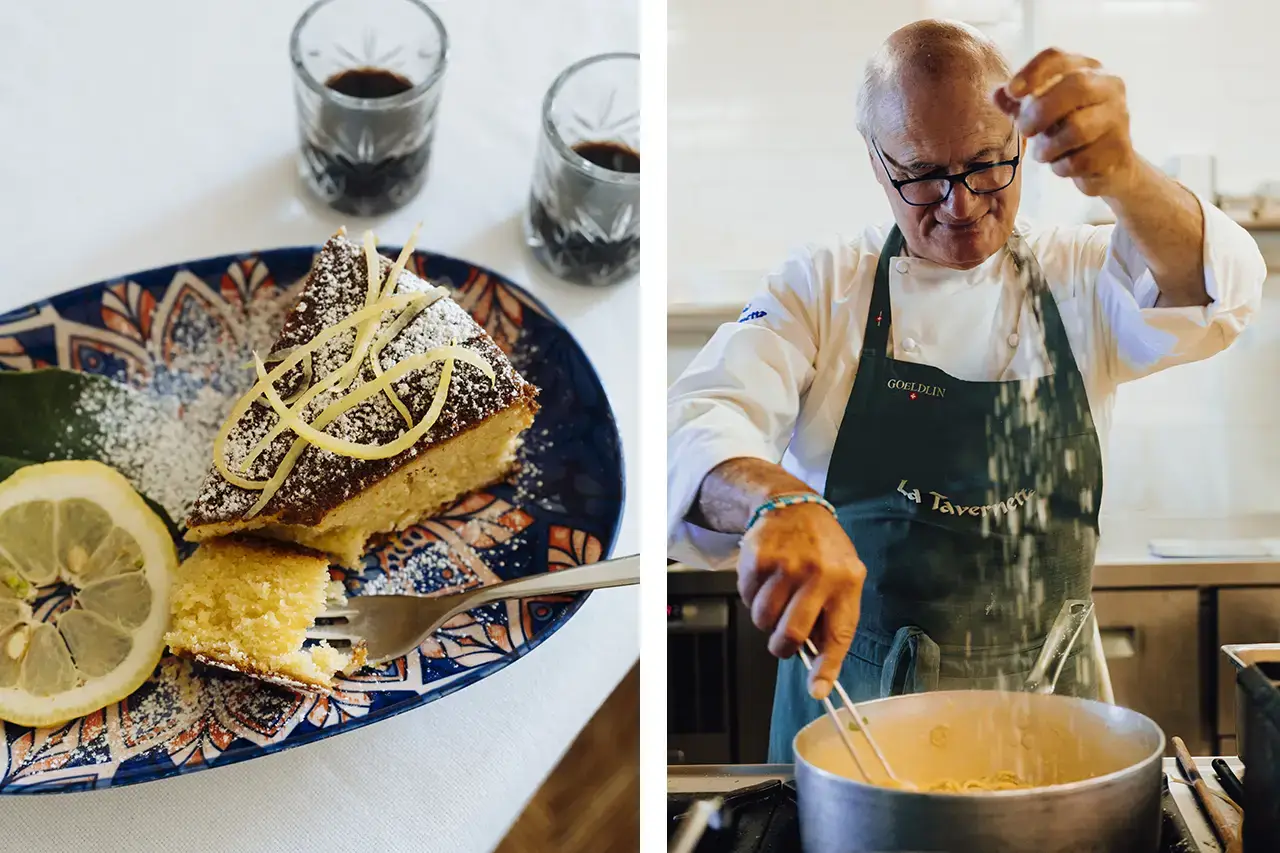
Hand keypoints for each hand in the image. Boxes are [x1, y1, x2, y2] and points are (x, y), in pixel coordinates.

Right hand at [737, 502, 865, 699]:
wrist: (795, 506)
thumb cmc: (823, 551)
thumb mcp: (843, 577)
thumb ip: (833, 616)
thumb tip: (818, 664)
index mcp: (847, 582)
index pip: (838, 634)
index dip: (827, 667)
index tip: (817, 690)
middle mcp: (819, 573)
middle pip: (792, 633)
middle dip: (782, 647)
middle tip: (781, 644)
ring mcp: (786, 564)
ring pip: (764, 619)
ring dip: (765, 620)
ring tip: (775, 601)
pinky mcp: (759, 558)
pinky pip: (747, 598)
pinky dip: (752, 597)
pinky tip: (765, 580)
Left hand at [993, 47, 1137, 197]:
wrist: (1108, 163)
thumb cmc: (1067, 129)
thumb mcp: (1039, 113)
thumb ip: (1017, 104)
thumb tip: (996, 94)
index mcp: (1086, 69)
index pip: (1058, 57)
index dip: (1032, 72)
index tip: (1012, 92)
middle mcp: (1109, 86)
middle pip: (1076, 86)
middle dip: (1041, 111)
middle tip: (1024, 131)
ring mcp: (1118, 117)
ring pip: (1078, 128)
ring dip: (1048, 146)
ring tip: (1042, 153)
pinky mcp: (1119, 148)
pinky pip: (1081, 160)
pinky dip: (1061, 167)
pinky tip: (1061, 165)